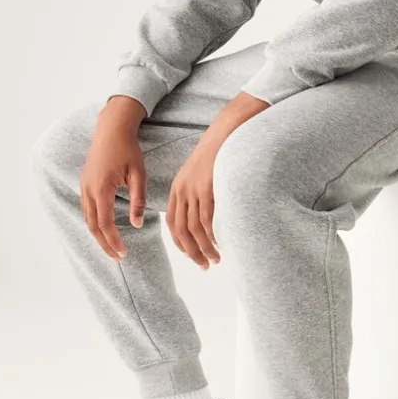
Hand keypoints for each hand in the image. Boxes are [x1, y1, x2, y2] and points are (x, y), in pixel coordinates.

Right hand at [80, 103, 147, 260]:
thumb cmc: (128, 149)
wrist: (111, 129)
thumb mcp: (138, 174)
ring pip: (88, 219)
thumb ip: (138, 200)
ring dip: (98, 235)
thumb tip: (137, 225)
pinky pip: (87, 209)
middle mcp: (89, 190)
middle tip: (118, 258)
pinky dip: (94, 222)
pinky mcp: (85, 183)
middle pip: (93, 226)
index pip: (105, 224)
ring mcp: (84, 186)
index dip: (113, 241)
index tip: (123, 253)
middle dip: (104, 244)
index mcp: (102, 189)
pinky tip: (104, 228)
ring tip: (111, 247)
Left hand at [166, 137, 221, 269]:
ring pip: (194, 229)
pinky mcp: (207, 188)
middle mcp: (182, 191)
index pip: (172, 223)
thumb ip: (198, 192)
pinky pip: (206, 219)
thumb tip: (205, 214)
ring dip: (203, 248)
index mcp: (178, 188)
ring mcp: (194, 190)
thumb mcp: (200, 173)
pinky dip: (211, 235)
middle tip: (204, 266)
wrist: (225, 132)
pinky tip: (219, 244)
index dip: (180, 242)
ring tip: (215, 260)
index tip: (191, 255)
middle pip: (181, 230)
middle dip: (191, 252)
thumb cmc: (218, 153)